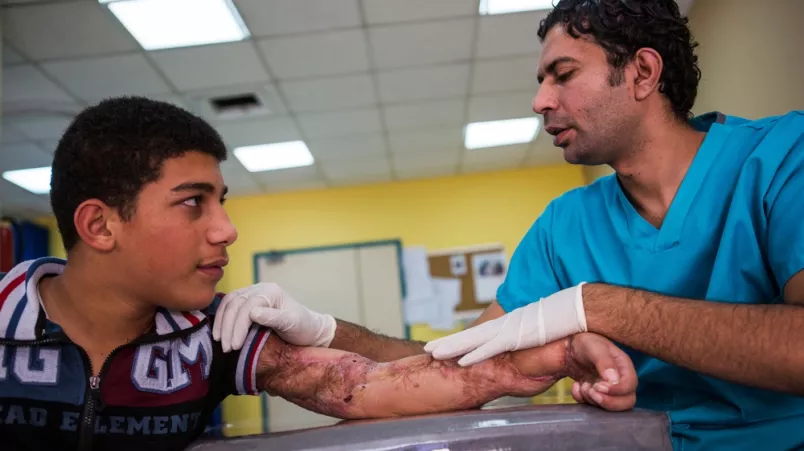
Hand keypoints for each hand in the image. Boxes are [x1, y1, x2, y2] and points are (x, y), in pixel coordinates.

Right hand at [212, 283, 335, 351]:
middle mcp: (260, 288)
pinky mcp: (247, 302)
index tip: (235, 346)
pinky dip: (222, 319)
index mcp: (271, 291)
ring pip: (229, 303)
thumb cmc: (303, 328)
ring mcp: (252, 293)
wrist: (309, 330)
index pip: (248, 306)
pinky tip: (219, 332)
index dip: (238, 326)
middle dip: (228, 326)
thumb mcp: (292, 323)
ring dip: (221, 323)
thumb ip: (273, 318)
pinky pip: (229, 306)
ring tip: (220, 342)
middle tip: (226, 348)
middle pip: (235, 303)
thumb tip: (252, 313)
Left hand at [424, 284, 587, 365]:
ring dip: (452, 348)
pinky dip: (474, 355)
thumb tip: (530, 344)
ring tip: (433, 354)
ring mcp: (509, 330)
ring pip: (473, 341)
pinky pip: (490, 348)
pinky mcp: (516, 337)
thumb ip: (532, 337)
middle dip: (448, 342)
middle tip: (428, 349)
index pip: (479, 333)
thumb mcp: (543, 330)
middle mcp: (505, 325)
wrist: (579, 308)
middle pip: (470, 335)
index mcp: (509, 324)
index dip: (461, 340)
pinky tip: (459, 361)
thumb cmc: (566, 318)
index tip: (446, 345)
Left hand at [563, 333, 637, 410]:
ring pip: (610, 406)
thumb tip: (614, 381)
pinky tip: (576, 386)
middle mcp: (620, 380)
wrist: (568, 348)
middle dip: (608, 401)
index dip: (617, 390)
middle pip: (626, 401)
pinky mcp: (596, 395)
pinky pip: (593, 406)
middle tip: (591, 392)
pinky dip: (582, 399)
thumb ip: (605, 362)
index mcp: (624, 367)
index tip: (599, 386)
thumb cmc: (585, 343)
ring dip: (593, 399)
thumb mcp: (594, 347)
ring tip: (582, 385)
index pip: (630, 385)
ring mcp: (608, 390)